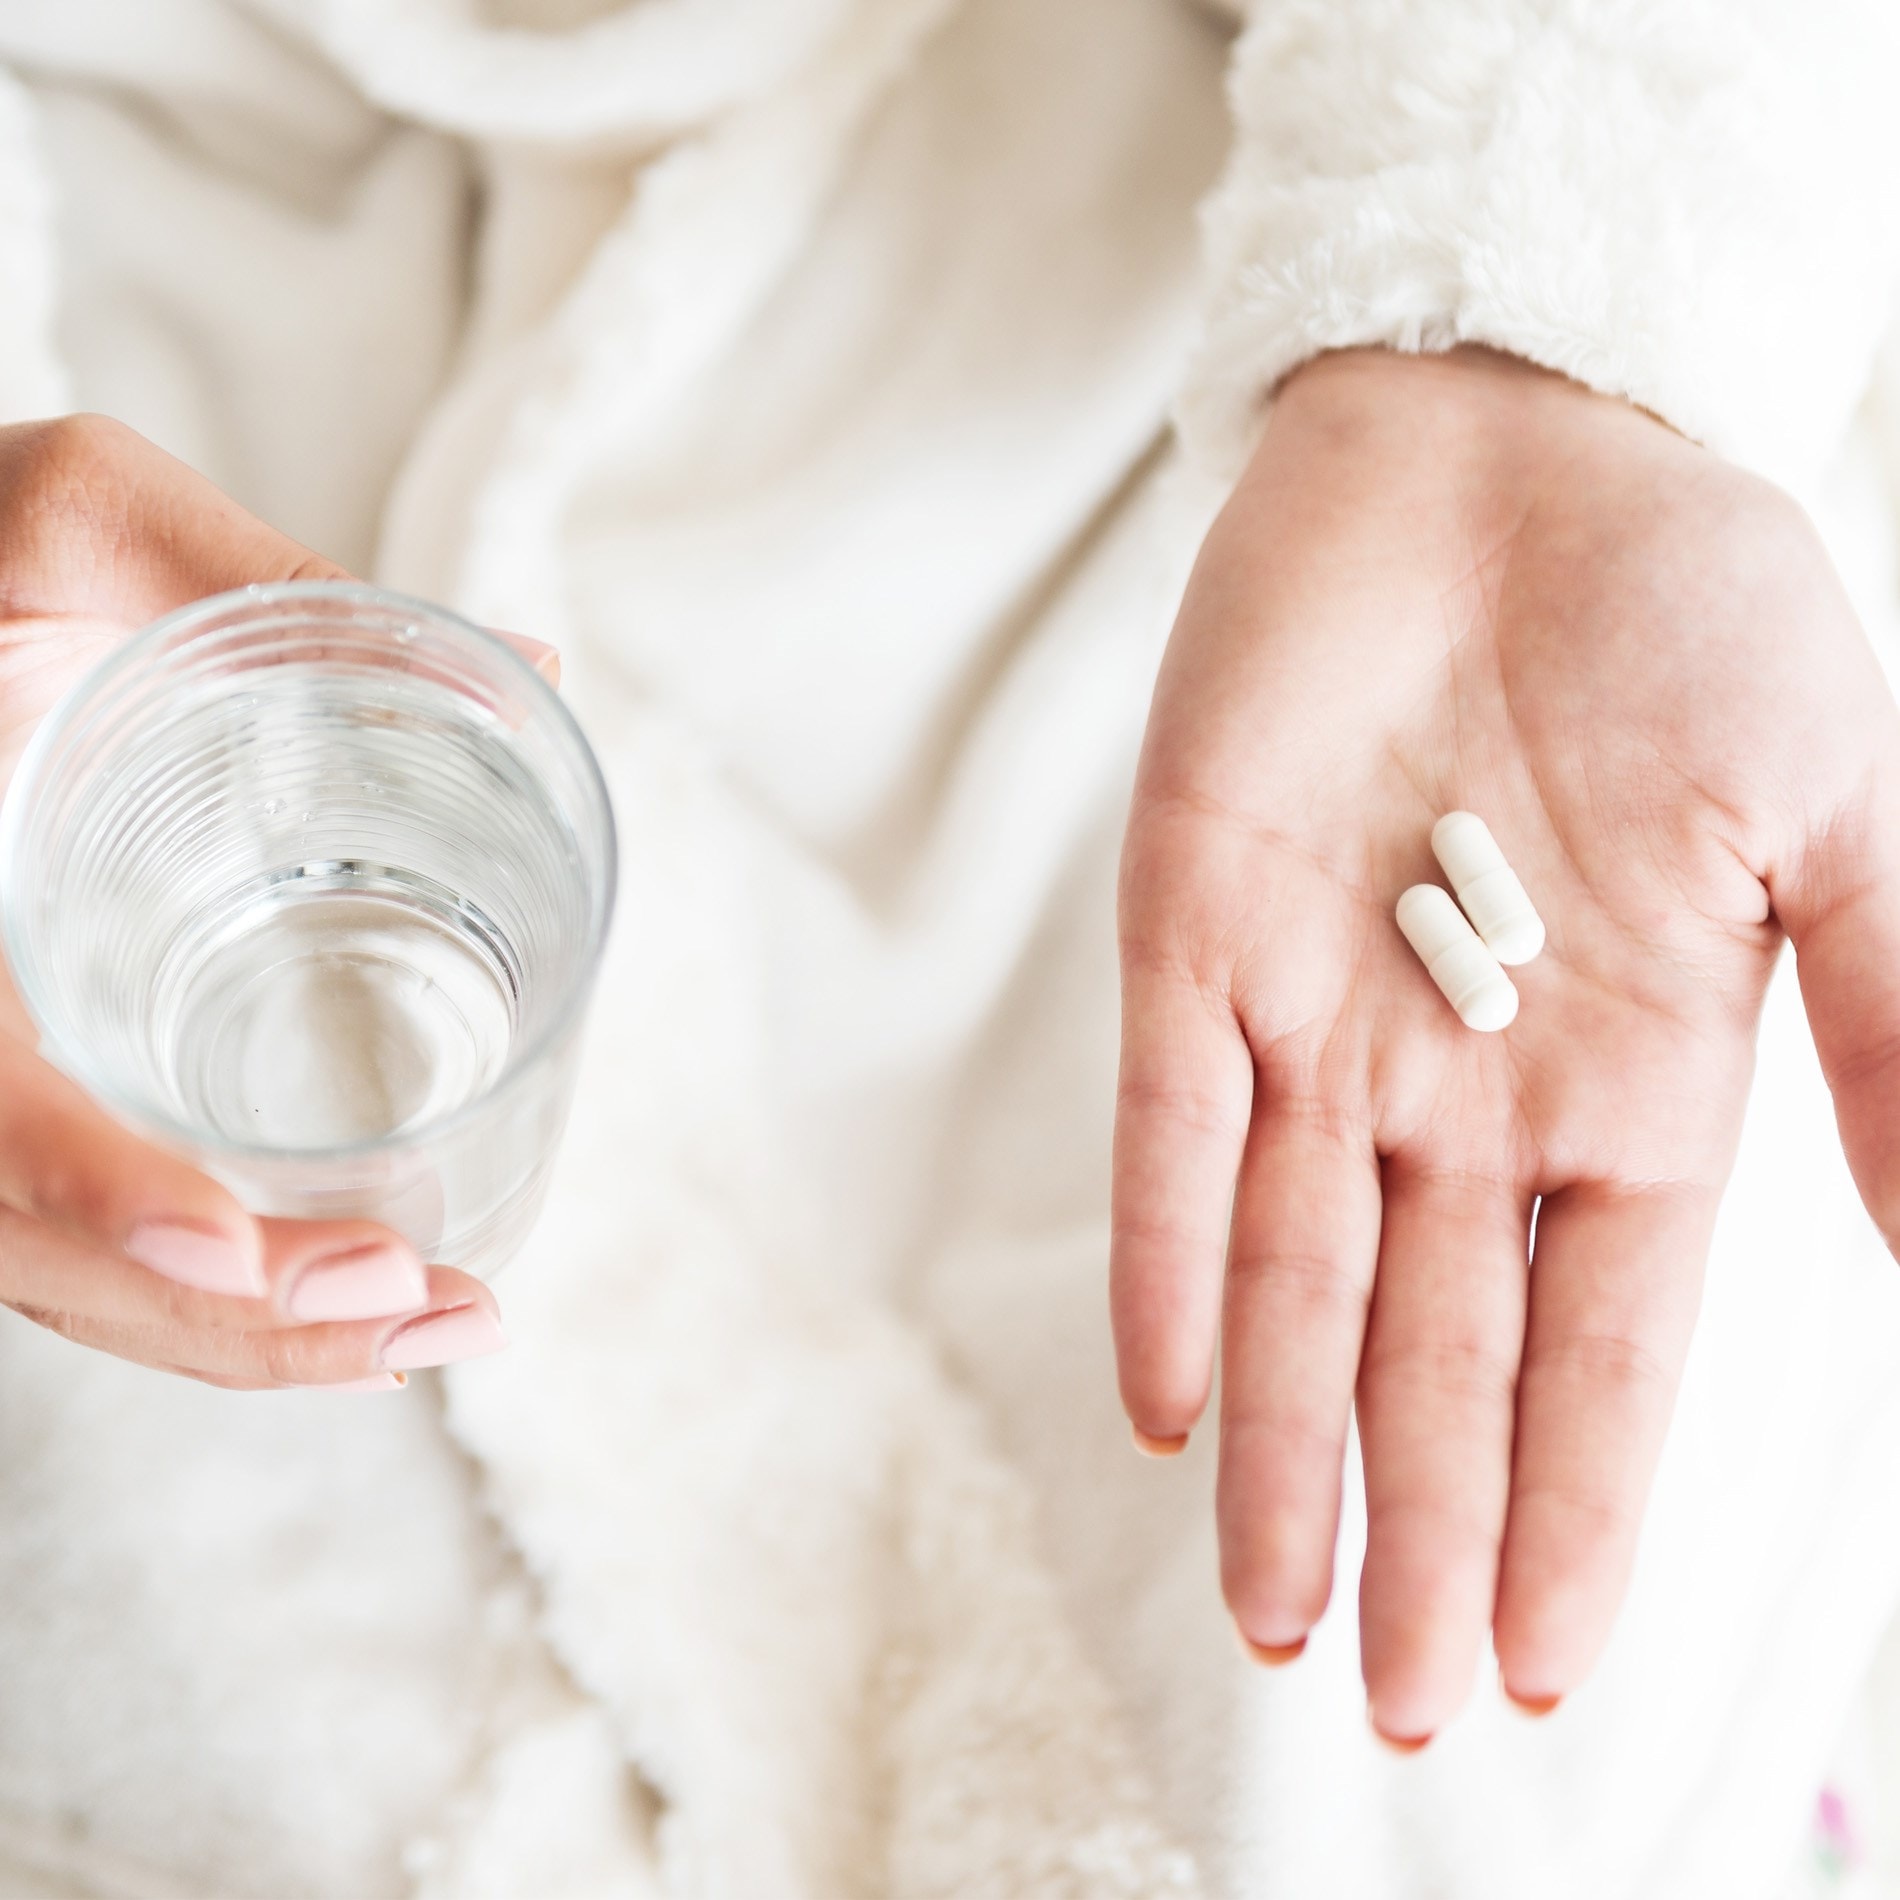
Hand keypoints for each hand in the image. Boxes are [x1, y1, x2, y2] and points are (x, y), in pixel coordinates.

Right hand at [0, 415, 535, 1386]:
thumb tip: (532, 665)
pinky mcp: (26, 1088)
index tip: (229, 1246)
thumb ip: (258, 573)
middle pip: (38, 1245)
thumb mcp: (71, 524)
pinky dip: (208, 1301)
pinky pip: (87, 1236)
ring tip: (431, 1331)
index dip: (87, 1183)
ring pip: (72, 1274)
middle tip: (422, 1310)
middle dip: (227, 1314)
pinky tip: (341, 1311)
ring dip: (245, 1340)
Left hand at [1112, 349, 1899, 1741]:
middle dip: (1421, 1526)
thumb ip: (1886, 1021)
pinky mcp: (1192, 934)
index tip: (1551, 1664)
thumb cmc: (1684, 609)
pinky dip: (1165, 1260)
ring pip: (1292, 1279)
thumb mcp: (1835, 819)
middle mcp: (1462, 1082)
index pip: (1599, 1345)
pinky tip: (1174, 1400)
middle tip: (1402, 1709)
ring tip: (1276, 1612)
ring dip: (1287, 1446)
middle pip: (1437, 1352)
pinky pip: (1169, 1130)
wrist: (1508, 444)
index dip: (1576, 1506)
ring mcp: (1318, 1018)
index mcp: (1625, 1078)